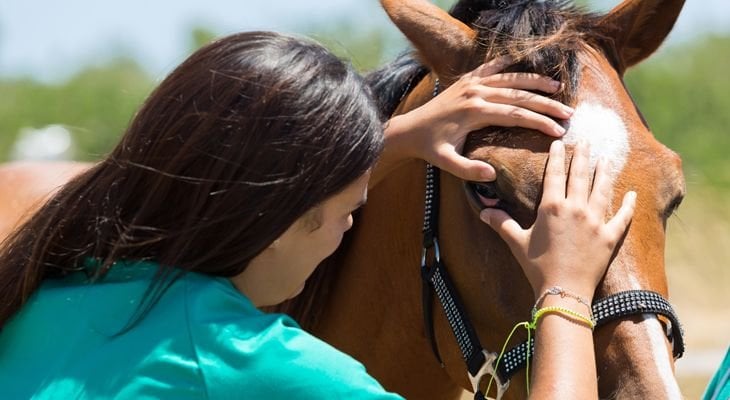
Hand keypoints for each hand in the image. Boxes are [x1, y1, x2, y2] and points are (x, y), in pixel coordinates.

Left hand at [386, 57, 573, 181]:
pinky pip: (491, 68)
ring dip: (535, 82)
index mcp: (474, 112)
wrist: (409, 129)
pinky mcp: (466, 79)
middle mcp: (475, 93)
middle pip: (519, 95)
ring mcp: (471, 83)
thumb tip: (493, 175)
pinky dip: (509, 65)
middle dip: (546, 104)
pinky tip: (526, 67)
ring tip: (557, 87)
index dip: (539, 123)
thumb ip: (468, 171)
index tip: (558, 132)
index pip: (515, 115)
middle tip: (568, 113)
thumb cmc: (430, 148)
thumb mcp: (447, 163)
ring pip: (510, 78)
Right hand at [479, 140, 635, 299]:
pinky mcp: (610, 237)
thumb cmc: (537, 267)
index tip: (559, 143)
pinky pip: (623, 217)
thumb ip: (501, 224)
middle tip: (586, 142)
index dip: (556, 157)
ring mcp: (595, 222)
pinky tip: (632, 194)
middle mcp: (576, 209)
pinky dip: (628, 204)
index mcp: (552, 207)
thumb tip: (483, 212)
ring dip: (605, 172)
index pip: (554, 175)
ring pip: (602, 190)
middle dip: (583, 156)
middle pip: (580, 176)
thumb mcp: (517, 243)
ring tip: (607, 158)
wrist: (564, 290)